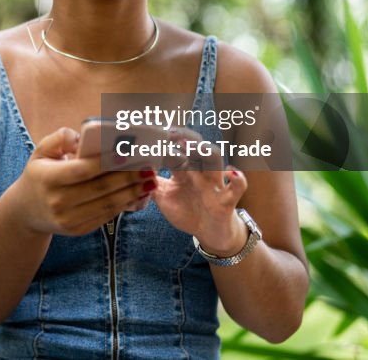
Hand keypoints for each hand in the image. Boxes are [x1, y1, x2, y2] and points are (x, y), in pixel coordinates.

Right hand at [11, 127, 156, 236]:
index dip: (107, 162)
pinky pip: (106, 216)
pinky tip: (139, 193)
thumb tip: (81, 137)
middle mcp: (57, 201)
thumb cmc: (39, 173)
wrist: (26, 211)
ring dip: (132, 192)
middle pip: (100, 188)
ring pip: (107, 204)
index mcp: (48, 178)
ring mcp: (68, 219)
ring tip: (150, 179)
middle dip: (128, 176)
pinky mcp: (78, 229)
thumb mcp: (41, 151)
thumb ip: (59, 138)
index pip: (83, 170)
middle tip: (148, 165)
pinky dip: (125, 204)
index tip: (128, 153)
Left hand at [150, 131, 248, 254]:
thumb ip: (148, 183)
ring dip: (204, 150)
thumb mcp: (163, 197)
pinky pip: (237, 187)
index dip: (165, 141)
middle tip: (169, 133)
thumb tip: (129, 169)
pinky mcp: (227, 201)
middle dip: (184, 137)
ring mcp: (214, 184)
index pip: (175, 148)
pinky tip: (231, 173)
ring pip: (215, 159)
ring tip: (191, 147)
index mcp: (183, 169)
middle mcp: (199, 171)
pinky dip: (238, 179)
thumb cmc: (187, 211)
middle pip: (196, 145)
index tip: (151, 133)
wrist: (209, 233)